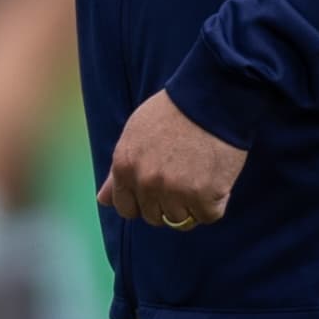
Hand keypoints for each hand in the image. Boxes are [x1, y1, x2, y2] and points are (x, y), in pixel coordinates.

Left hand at [96, 91, 245, 231]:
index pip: (126, 208)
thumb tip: (103, 201)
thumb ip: (118, 170)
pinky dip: (214, 202)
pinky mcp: (204, 196)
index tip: (158, 190)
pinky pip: (208, 215)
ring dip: (192, 204)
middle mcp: (146, 182)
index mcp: (124, 167)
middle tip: (184, 176)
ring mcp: (175, 191)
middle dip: (168, 203)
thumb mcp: (135, 133)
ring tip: (200, 175)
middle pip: (154, 217)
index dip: (143, 202)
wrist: (213, 98)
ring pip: (181, 220)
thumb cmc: (174, 111)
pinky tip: (216, 179)